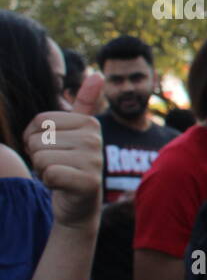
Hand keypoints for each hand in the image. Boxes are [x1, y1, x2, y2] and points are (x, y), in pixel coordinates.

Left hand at [23, 73, 104, 229]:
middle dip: (38, 156)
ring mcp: (94, 160)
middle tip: (57, 165)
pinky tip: (63, 186)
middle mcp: (94, 139)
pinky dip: (49, 183)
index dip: (34, 138)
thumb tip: (99, 74)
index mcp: (89, 123)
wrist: (79, 205)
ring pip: (41, 157)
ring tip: (61, 174)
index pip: (39, 121)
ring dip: (43, 170)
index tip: (54, 149)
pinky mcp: (88, 182)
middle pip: (37, 139)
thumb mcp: (75, 133)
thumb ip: (84, 103)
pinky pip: (49, 174)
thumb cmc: (70, 165)